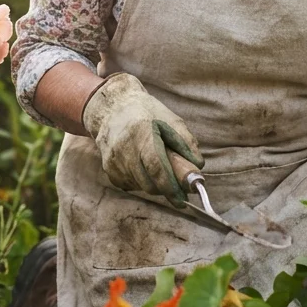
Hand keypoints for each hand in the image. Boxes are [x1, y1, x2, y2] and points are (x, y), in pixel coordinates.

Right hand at [81, 73, 202, 205]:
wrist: (113, 108)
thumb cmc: (147, 113)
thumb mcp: (171, 120)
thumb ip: (187, 144)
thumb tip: (197, 168)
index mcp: (142, 132)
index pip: (156, 168)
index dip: (171, 187)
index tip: (183, 199)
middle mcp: (124, 148)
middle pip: (149, 183)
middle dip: (166, 189)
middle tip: (178, 185)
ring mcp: (113, 161)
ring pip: (141, 186)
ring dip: (155, 184)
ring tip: (158, 166)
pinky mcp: (108, 169)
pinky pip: (131, 185)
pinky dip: (142, 181)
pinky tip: (142, 165)